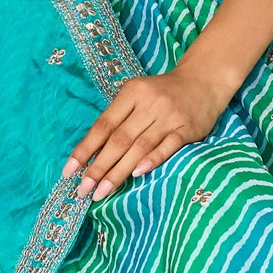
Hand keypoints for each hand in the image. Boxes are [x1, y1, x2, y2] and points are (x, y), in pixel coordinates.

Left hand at [61, 65, 234, 201]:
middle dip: (98, 167)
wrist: (203, 80)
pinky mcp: (187, 129)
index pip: (103, 125)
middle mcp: (149, 103)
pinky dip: (152, 160)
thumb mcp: (137, 95)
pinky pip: (168, 147)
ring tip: (102, 192)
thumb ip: (119, 119)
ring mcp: (169, 116)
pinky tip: (138, 174)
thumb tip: (92, 155)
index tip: (69, 172)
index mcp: (131, 93)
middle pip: (119, 139)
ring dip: (119, 171)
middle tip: (83, 190)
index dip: (85, 149)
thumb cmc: (163, 93)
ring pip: (139, 146)